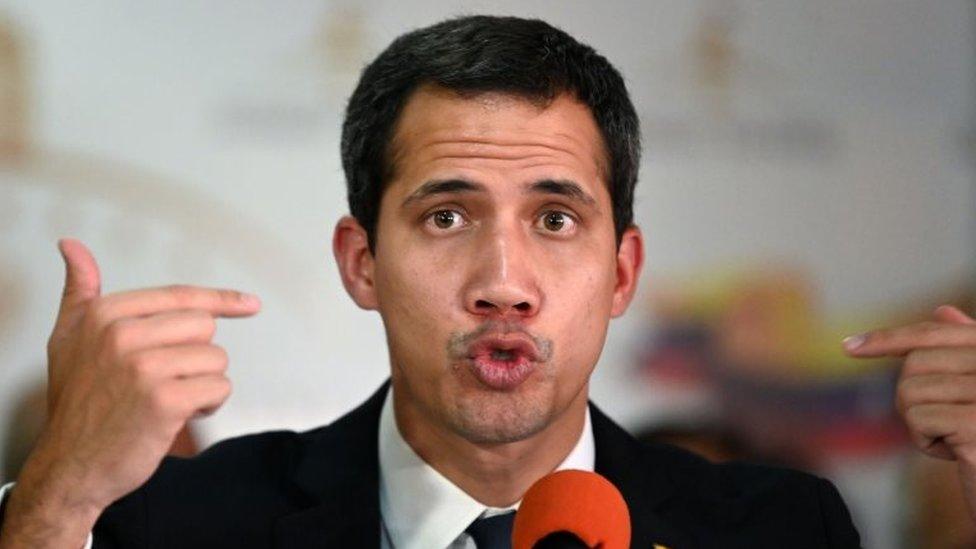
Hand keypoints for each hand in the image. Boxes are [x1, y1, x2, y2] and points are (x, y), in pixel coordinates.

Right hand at [0, 239, 260, 546]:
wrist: (71, 465)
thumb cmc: (77, 403)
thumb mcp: (68, 338)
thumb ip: (79, 290)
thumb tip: (72, 246)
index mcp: (104, 315)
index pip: (182, 296)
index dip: (221, 300)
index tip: (249, 304)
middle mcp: (122, 336)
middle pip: (204, 326)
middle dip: (196, 355)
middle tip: (168, 378)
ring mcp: (144, 368)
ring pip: (214, 358)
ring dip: (203, 382)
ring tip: (170, 398)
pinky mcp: (164, 401)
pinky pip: (218, 387)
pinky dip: (208, 404)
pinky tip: (181, 415)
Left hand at [843, 304, 975, 518]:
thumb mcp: (975, 391)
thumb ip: (963, 352)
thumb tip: (943, 311)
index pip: (932, 334)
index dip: (887, 338)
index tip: (847, 347)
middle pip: (914, 363)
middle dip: (913, 398)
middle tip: (945, 425)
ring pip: (910, 390)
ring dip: (919, 423)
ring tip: (955, 439)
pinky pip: (917, 418)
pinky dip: (925, 441)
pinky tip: (957, 454)